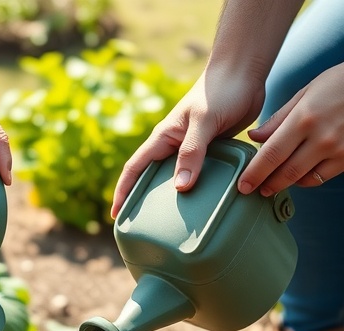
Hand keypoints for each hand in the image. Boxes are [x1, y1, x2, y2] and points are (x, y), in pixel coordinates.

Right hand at [111, 67, 263, 216]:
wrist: (244, 71)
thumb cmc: (220, 90)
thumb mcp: (203, 122)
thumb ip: (192, 152)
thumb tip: (180, 187)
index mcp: (164, 137)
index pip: (135, 168)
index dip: (123, 192)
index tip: (117, 216)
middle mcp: (174, 145)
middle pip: (153, 178)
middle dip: (144, 201)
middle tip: (143, 228)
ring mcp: (193, 149)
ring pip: (178, 180)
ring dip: (174, 200)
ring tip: (174, 226)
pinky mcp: (212, 150)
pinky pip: (201, 176)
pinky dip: (200, 192)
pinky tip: (206, 206)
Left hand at [238, 64, 343, 194]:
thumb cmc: (341, 84)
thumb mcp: (308, 92)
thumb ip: (279, 118)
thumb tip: (254, 137)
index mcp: (305, 118)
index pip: (272, 154)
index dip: (255, 173)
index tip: (243, 184)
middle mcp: (321, 138)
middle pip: (285, 172)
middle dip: (267, 184)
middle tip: (254, 190)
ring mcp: (336, 151)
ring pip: (303, 179)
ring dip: (285, 184)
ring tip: (273, 183)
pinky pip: (320, 178)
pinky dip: (305, 180)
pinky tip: (297, 176)